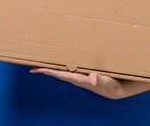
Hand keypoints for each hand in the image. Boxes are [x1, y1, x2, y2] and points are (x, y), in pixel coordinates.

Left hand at [29, 67, 149, 98]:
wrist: (116, 89)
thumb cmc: (111, 84)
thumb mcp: (107, 81)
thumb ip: (100, 79)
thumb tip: (92, 78)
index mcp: (79, 78)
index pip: (60, 74)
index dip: (48, 71)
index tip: (37, 69)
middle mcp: (76, 77)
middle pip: (57, 73)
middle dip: (45, 69)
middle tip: (33, 65)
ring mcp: (79, 76)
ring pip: (62, 70)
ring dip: (52, 67)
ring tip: (43, 62)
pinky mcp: (83, 73)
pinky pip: (69, 68)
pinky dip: (62, 65)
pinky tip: (60, 61)